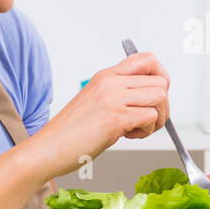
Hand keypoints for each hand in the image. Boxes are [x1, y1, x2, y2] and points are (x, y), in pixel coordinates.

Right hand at [32, 52, 170, 174]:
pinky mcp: (115, 118)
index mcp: (106, 76)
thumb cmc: (69, 133)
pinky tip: (128, 136)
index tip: (154, 98)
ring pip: (160, 96)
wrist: (46, 149)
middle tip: (146, 120)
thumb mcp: (95, 103)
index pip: (147, 59)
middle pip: (161, 80)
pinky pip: (151, 117)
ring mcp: (113, 98)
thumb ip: (118, 95)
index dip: (161, 77)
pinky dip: (147, 131)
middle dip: (163, 104)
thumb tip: (149, 100)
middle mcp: (110, 82)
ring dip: (157, 118)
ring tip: (137, 129)